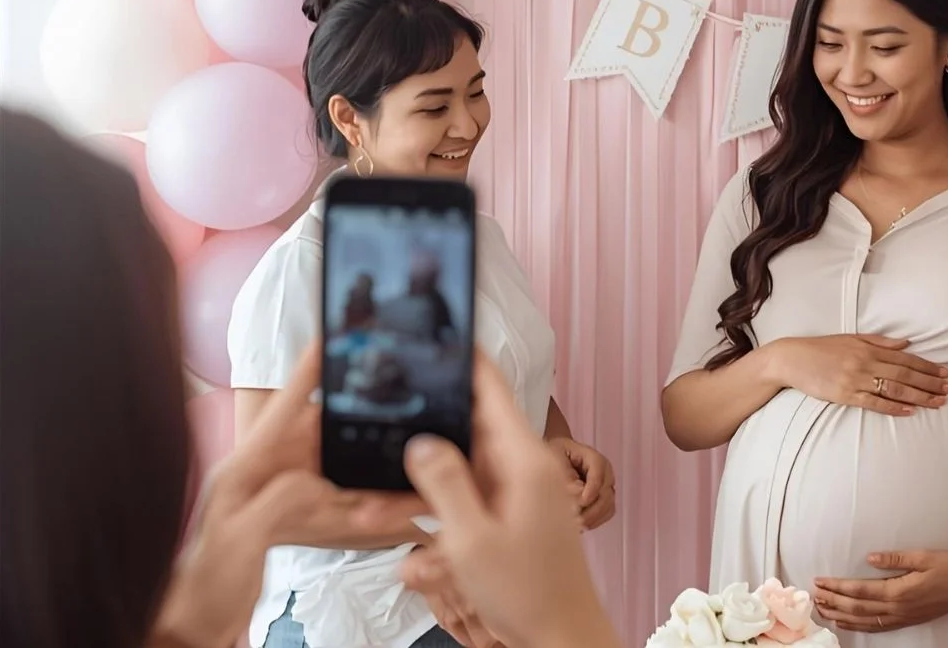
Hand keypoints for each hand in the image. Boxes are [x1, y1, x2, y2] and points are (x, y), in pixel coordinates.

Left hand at [152, 351, 423, 647]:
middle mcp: (263, 477)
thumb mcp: (242, 537)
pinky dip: (358, 501)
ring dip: (360, 468)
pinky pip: (333, 501)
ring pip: (331, 468)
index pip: (281, 411)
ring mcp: (276, 498)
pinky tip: (381, 506)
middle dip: (353, 426)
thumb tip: (321, 482)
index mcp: (244, 469)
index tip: (329, 340)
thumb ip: (282, 499)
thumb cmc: (205, 584)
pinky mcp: (288, 522)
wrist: (194, 628)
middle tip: (388, 416)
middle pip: (318, 436)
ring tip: (392, 468)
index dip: (306, 374)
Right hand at [396, 356, 620, 647]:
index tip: (440, 329)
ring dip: (431, 466)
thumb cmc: (527, 592)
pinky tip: (416, 514)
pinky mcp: (511, 511)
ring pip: (465, 459)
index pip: (492, 388)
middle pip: (472, 421)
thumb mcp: (471, 539)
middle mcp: (524, 466)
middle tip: (391, 397)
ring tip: (387, 470)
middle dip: (433, 413)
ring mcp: (518, 488)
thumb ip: (444, 483)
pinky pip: (470, 490)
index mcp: (523, 460)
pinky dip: (444, 498)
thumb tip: (423, 439)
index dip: (466, 357)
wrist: (560, 634)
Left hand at [548, 437, 616, 530]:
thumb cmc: (556, 455)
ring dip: (593, 518)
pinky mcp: (603, 498)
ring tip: (577, 526)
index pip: (599, 475)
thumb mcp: (555, 458)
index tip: (581, 503)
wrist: (557, 456)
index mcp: (594, 459)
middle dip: (592, 510)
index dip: (591, 491)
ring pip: (608, 506)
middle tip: (576, 521)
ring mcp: (605, 486)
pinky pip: (606, 513)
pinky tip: (582, 525)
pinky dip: (595, 521)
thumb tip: (576, 492)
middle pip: (606, 494)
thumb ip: (565, 474)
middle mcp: (604, 473)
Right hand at [770, 334, 947, 414]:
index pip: (905, 358)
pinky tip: (910, 411)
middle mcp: (866, 362)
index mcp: (869, 348)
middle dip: (930, 383)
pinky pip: (874, 402)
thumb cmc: (821, 349)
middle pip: (905, 374)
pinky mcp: (845, 395)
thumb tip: (906, 343)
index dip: (927, 367)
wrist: (791, 359)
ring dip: (919, 396)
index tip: (945, 374)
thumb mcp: (851, 339)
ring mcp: (856, 379)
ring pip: (894, 388)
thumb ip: (880, 342)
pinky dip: (893, 407)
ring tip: (938, 403)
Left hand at [812, 550, 947, 632]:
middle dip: (833, 601)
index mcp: (899, 590)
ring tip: (823, 610)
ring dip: (842, 616)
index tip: (820, 582)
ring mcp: (903, 616)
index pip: (860, 590)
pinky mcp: (908, 620)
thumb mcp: (923, 556)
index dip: (837, 587)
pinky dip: (860, 626)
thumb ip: (895, 558)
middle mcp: (898, 607)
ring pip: (865, 620)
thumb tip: (869, 557)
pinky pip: (879, 626)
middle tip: (814, 596)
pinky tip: (849, 623)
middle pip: (857, 607)